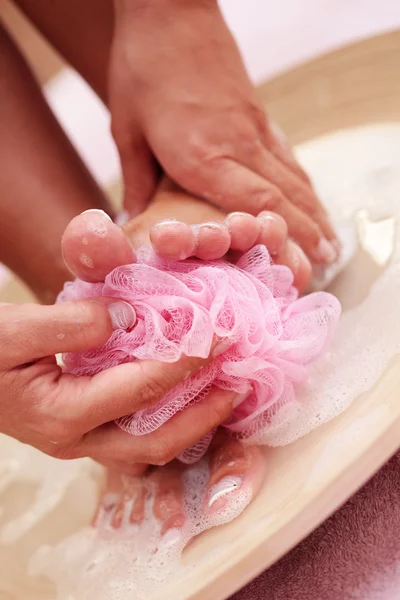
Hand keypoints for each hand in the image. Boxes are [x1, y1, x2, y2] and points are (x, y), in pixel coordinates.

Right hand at [1, 214, 235, 473]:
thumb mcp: (16, 329)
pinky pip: (136, 435)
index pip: (140, 389)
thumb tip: (132, 317)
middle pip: (155, 441)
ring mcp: (81, 442)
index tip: (222, 337)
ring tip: (226, 393)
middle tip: (241, 383)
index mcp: (60, 414)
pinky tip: (188, 396)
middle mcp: (76, 440)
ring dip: (192, 424)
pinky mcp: (84, 433)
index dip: (186, 362)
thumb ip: (74, 324)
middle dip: (205, 414)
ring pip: (149, 447)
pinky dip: (168, 418)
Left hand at [110, 0, 337, 264]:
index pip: (257, 201)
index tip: (306, 258)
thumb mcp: (127, 129)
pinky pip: (287, 155)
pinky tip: (310, 196)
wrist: (170, 10)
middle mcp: (237, 145)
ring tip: (331, 238)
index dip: (285, 233)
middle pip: (285, 194)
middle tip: (329, 259)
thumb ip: (137, 182)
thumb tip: (133, 221)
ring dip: (314, 209)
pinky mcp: (257, 114)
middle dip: (310, 230)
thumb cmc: (142, 67)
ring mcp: (253, 127)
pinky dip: (302, 181)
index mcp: (201, 155)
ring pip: (293, 176)